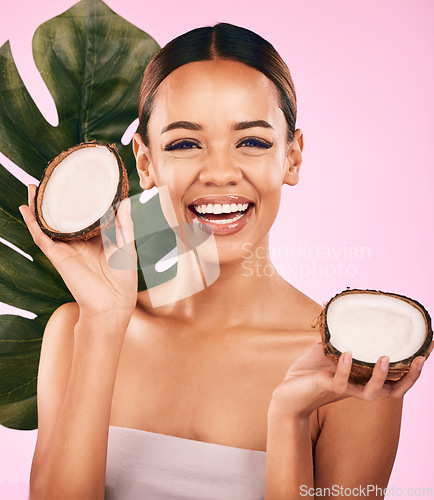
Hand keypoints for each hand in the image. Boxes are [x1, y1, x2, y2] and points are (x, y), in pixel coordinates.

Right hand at [19, 184, 137, 317]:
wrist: (113, 302)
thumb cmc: (123, 277)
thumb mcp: (126, 246)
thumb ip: (125, 224)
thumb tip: (125, 201)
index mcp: (97, 237)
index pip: (86, 213)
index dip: (82, 198)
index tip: (80, 180)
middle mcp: (79, 240)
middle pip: (64, 215)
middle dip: (58, 199)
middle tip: (53, 178)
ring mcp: (67, 247)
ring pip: (49, 223)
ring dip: (40, 206)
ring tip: (35, 187)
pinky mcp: (58, 255)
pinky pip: (42, 236)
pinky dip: (32, 222)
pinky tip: (26, 208)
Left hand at [269, 342, 425, 419]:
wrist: (286, 393)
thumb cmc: (308, 373)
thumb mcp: (326, 351)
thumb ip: (337, 337)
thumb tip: (342, 313)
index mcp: (362, 380)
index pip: (394, 379)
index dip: (412, 369)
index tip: (426, 348)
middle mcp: (358, 388)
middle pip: (394, 391)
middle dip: (411, 377)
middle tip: (420, 358)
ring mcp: (345, 390)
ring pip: (372, 392)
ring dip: (380, 376)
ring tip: (385, 358)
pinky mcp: (328, 389)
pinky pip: (341, 382)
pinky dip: (345, 367)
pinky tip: (347, 353)